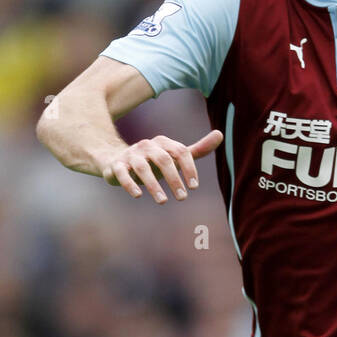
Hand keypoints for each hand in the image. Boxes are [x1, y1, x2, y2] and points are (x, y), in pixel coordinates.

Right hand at [100, 130, 222, 202]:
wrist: (118, 161)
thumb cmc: (153, 161)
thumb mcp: (175, 155)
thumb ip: (197, 149)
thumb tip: (220, 134)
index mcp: (163, 143)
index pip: (180, 151)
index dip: (189, 169)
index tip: (194, 187)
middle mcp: (147, 146)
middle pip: (163, 160)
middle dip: (174, 179)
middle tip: (183, 198)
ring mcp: (130, 155)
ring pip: (142, 168)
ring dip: (153, 185)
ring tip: (163, 201)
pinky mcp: (116, 166)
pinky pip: (122, 173)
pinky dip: (129, 184)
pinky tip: (138, 195)